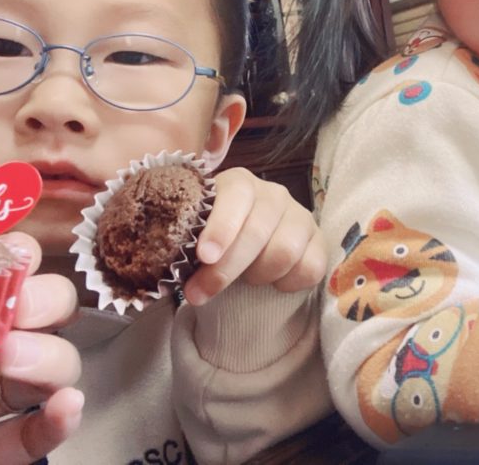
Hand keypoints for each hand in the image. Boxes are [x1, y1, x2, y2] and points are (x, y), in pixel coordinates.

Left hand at [0, 232, 83, 464]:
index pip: (2, 268)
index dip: (19, 255)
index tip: (11, 257)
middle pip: (48, 310)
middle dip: (45, 301)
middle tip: (15, 312)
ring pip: (54, 368)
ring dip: (49, 357)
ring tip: (12, 362)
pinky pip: (34, 437)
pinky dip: (59, 422)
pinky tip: (65, 408)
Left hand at [184, 167, 326, 304]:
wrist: (246, 247)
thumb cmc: (214, 239)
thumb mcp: (195, 233)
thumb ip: (183, 240)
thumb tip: (160, 266)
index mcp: (239, 184)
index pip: (236, 196)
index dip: (222, 226)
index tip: (204, 256)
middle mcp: (273, 194)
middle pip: (257, 232)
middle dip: (226, 269)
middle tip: (198, 294)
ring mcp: (299, 216)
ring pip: (285, 252)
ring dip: (258, 276)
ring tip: (244, 280)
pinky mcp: (318, 241)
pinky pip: (310, 268)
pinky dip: (288, 283)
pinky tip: (272, 284)